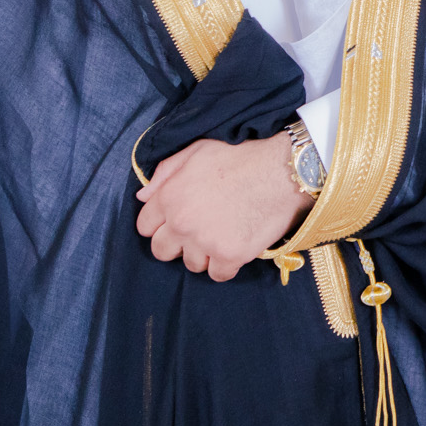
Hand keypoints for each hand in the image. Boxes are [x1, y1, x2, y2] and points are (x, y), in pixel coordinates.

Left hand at [135, 134, 312, 280]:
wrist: (282, 171)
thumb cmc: (241, 156)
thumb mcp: (197, 151)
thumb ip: (166, 172)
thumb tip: (143, 197)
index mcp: (170, 197)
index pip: (144, 226)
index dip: (160, 224)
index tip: (176, 221)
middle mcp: (182, 223)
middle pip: (162, 251)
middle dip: (176, 244)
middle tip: (197, 233)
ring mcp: (206, 242)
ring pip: (191, 264)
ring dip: (204, 254)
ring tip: (222, 236)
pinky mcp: (230, 255)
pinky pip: (218, 274)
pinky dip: (226, 266)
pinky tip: (235, 248)